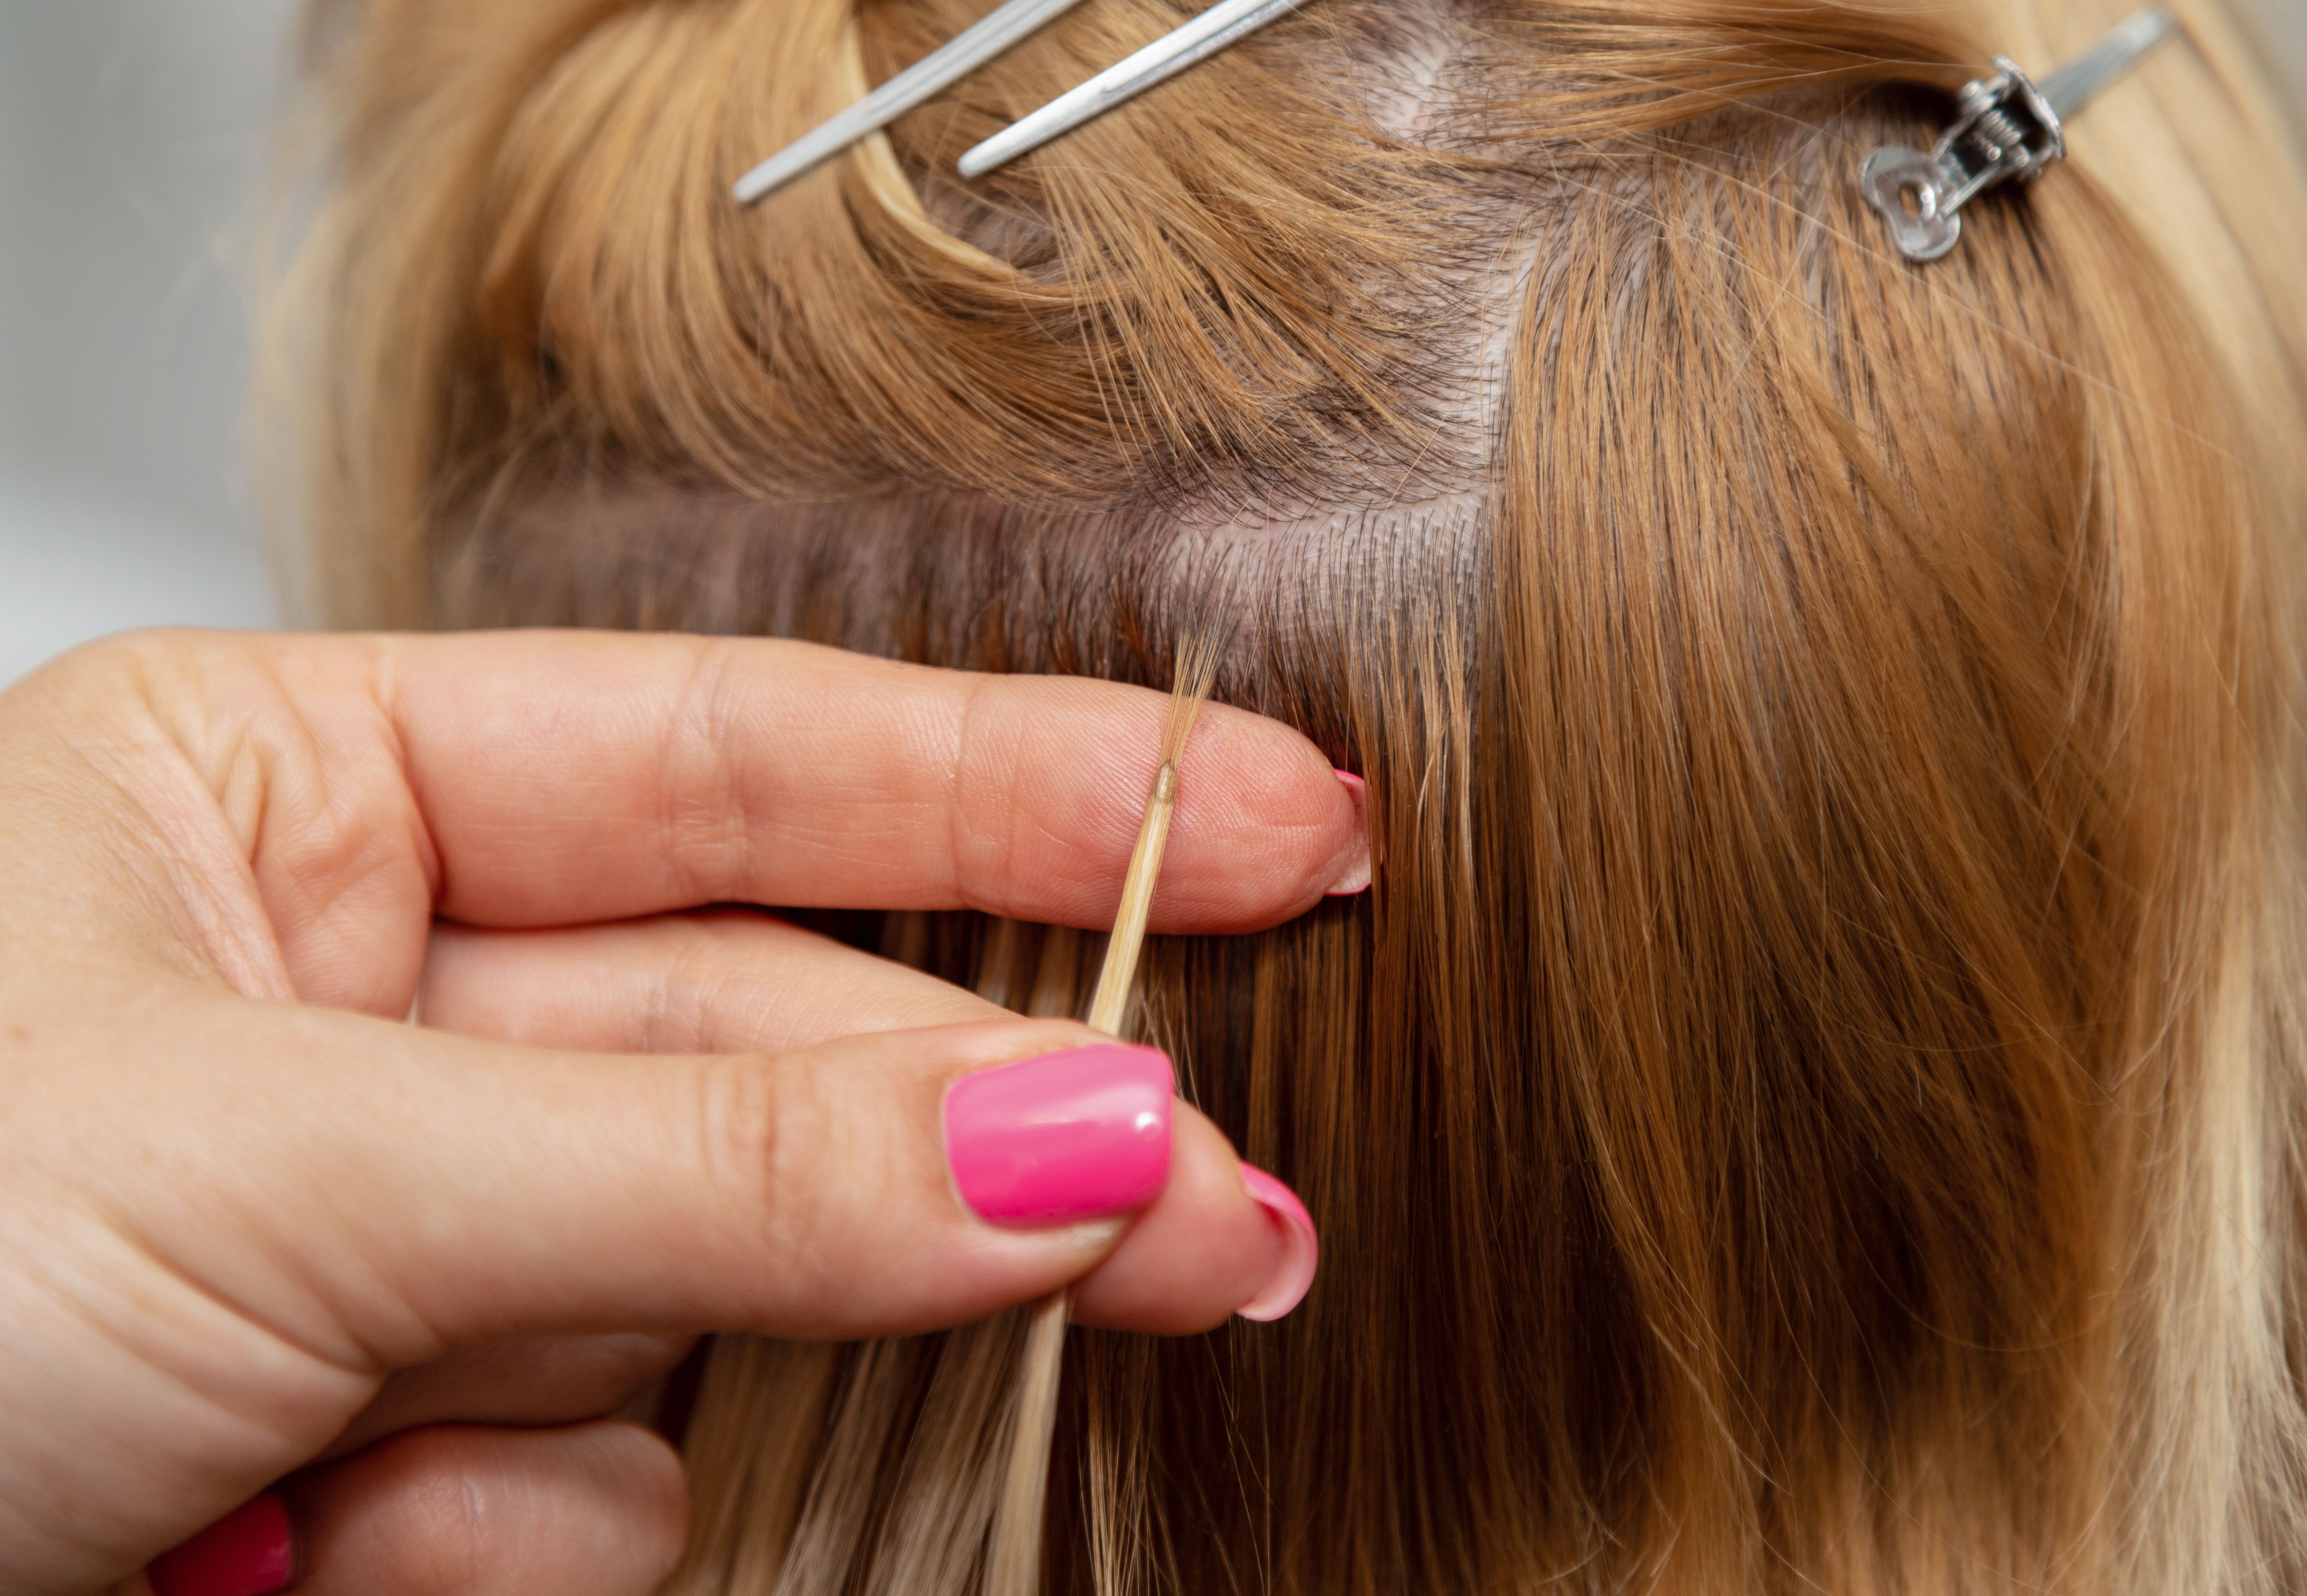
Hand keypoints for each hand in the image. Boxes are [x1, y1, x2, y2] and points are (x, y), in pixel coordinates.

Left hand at [0, 629, 1362, 1595]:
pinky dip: (521, 1539)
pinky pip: (608, 1474)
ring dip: (670, 1396)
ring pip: (712, 1290)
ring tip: (421, 1496)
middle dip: (986, 1148)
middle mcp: (364, 998)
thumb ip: (707, 1171)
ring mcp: (397, 1228)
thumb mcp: (283, 1171)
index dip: (1022, 791)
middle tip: (1224, 1214)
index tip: (1254, 816)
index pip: (744, 760)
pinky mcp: (399, 1432)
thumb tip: (1071, 1145)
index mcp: (291, 806)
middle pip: (774, 1054)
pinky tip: (343, 1558)